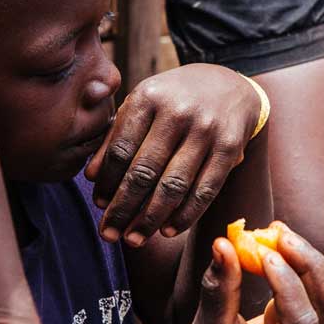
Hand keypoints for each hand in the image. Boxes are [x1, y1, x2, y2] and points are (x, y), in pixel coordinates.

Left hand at [86, 64, 260, 246]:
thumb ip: (116, 136)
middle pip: (144, 172)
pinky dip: (185, 215)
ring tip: (134, 239)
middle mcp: (178, 112)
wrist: (229, 84)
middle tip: (108, 235)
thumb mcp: (143, 105)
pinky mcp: (231, 147)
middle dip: (123, 209)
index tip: (99, 205)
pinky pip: (205, 190)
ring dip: (150, 219)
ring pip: (173, 186)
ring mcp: (207, 130)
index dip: (107, 183)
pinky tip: (167, 230)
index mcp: (148, 97)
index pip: (121, 150)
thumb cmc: (174, 99)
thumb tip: (92, 178)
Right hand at [168, 224, 323, 323]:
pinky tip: (278, 245)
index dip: (288, 284)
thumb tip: (224, 243)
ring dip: (307, 261)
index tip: (263, 253)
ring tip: (277, 232)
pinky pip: (317, 294)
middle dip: (308, 264)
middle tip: (277, 233)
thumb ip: (219, 290)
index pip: (301, 323)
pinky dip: (300, 267)